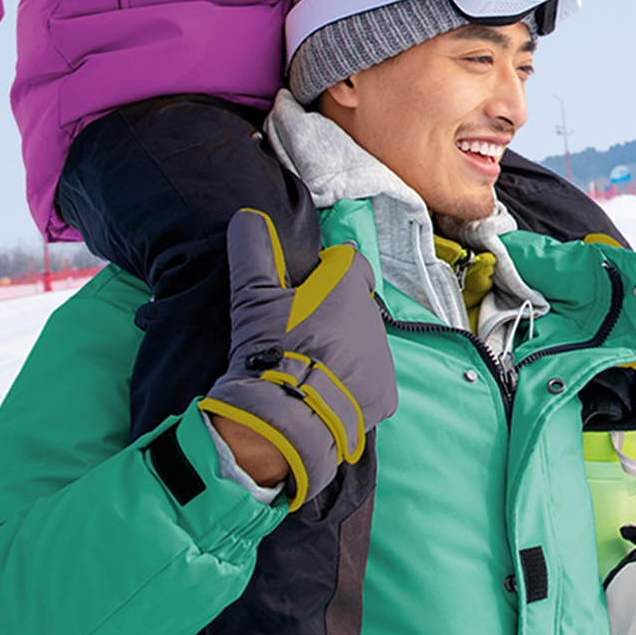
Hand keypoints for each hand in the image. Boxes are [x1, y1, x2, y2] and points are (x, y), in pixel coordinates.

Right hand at [197, 209, 397, 507]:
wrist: (285, 418)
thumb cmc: (270, 349)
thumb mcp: (250, 295)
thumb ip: (252, 249)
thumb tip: (250, 216)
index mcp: (346, 287)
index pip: (348, 261)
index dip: (325, 272)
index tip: (301, 291)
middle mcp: (373, 317)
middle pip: (354, 304)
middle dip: (331, 313)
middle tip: (296, 333)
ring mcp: (382, 358)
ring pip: (363, 341)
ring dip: (342, 347)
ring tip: (307, 366)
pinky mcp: (385, 394)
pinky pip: (369, 379)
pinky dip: (351, 383)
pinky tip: (323, 390)